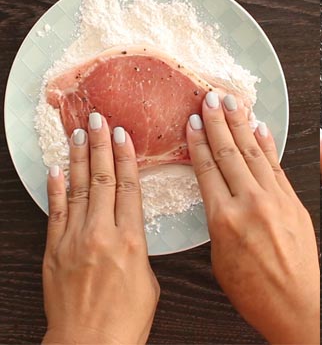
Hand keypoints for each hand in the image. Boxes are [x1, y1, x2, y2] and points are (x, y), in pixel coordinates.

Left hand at [43, 113, 158, 344]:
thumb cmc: (126, 320)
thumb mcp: (148, 280)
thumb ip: (138, 249)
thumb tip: (128, 234)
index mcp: (131, 240)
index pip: (129, 187)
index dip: (126, 158)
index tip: (124, 136)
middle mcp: (101, 234)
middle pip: (103, 180)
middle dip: (101, 146)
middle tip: (99, 120)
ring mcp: (74, 240)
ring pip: (79, 190)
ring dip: (80, 159)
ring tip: (79, 134)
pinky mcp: (54, 252)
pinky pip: (56, 213)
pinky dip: (57, 189)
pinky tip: (57, 169)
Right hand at [186, 92, 318, 343]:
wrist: (298, 305)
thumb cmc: (256, 292)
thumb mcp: (220, 260)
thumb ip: (218, 223)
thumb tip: (218, 199)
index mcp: (224, 219)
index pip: (207, 169)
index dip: (198, 142)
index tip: (193, 122)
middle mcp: (250, 203)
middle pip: (229, 153)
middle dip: (218, 123)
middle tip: (210, 98)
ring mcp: (275, 199)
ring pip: (254, 153)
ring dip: (241, 125)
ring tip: (232, 102)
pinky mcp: (294, 201)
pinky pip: (277, 165)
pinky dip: (268, 144)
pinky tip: (260, 128)